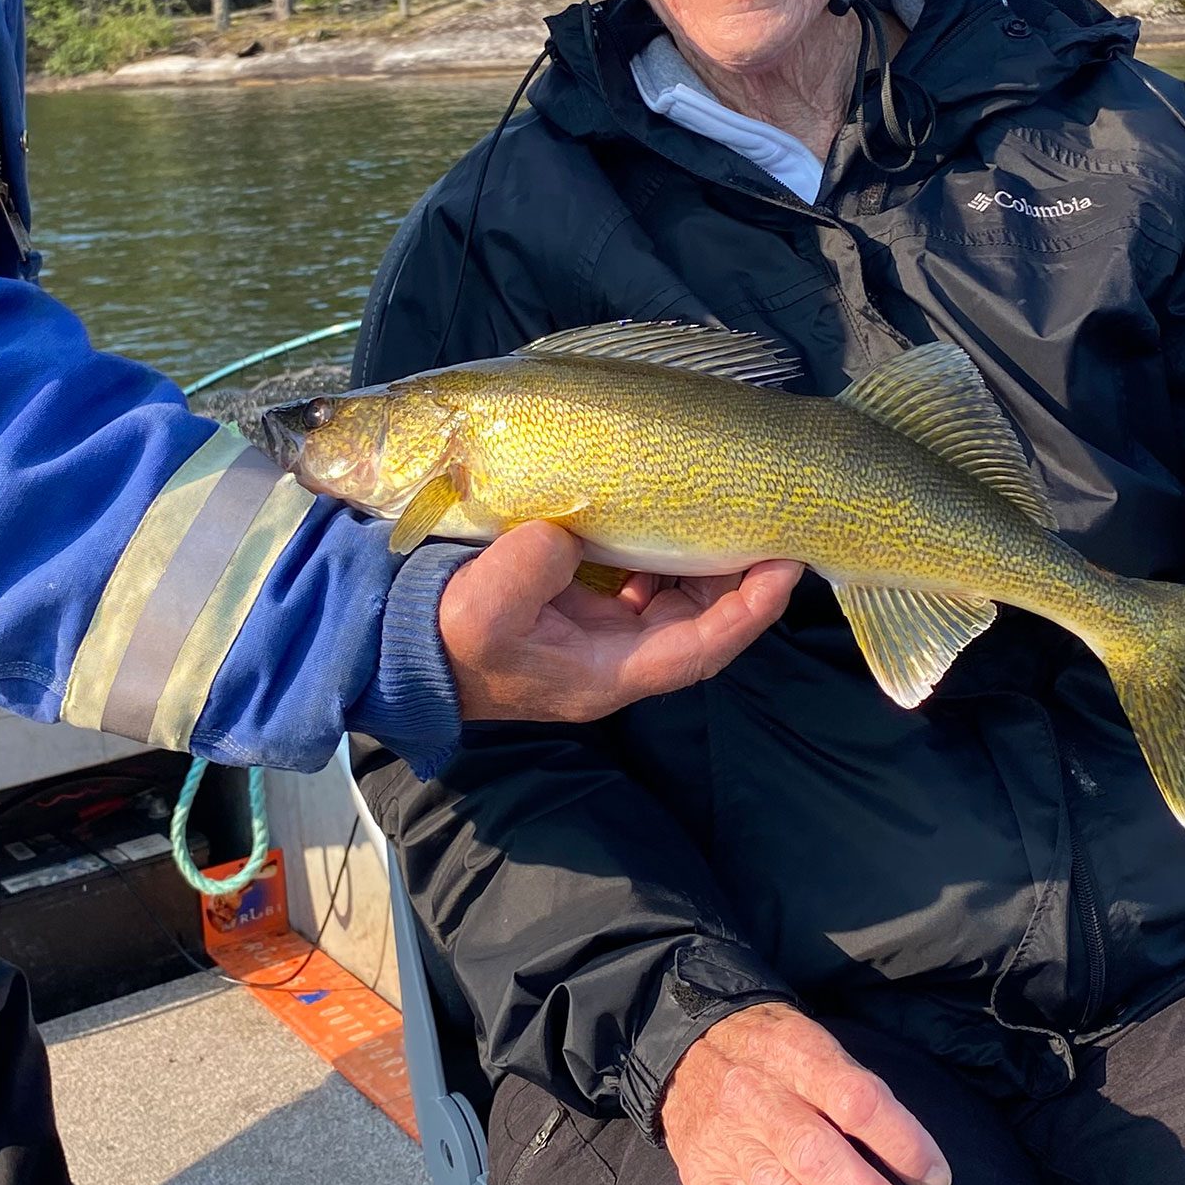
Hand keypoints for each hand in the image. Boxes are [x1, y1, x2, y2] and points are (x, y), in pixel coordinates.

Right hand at [439, 521, 800, 721]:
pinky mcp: (578, 607)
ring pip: (674, 599)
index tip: (784, 566)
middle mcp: (614, 659)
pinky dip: (660, 548)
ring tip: (728, 510)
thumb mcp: (485, 609)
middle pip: (700, 620)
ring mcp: (598, 634)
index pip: (702, 647)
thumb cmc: (445, 637)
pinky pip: (639, 580)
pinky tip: (666, 512)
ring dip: (701, 559)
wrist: (400, 644)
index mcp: (606, 674)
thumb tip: (568, 532)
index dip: (749, 611)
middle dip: (738, 576)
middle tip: (769, 522)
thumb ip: (532, 569)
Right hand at [659, 1003, 949, 1184]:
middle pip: (818, 1152)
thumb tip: (908, 1149)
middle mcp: (759, 1098)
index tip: (937, 1180)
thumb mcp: (811, 1040)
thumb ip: (851, 1087)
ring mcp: (728, 1138)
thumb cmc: (769, 1048)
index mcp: (796, 1056)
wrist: (685, 1039)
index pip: (854, 1099)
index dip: (900, 1140)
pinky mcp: (700, 1173)